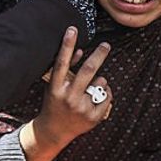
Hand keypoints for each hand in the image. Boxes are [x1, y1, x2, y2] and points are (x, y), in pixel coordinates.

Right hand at [31, 27, 111, 147]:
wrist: (54, 131)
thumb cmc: (54, 103)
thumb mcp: (54, 86)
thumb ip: (66, 69)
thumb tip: (80, 51)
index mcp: (56, 88)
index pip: (62, 62)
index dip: (67, 45)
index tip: (72, 29)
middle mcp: (68, 97)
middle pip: (88, 71)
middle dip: (98, 55)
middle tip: (106, 45)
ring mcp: (82, 108)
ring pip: (100, 83)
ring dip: (100, 81)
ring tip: (89, 91)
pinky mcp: (93, 117)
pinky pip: (107, 96)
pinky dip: (105, 94)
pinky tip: (95, 99)